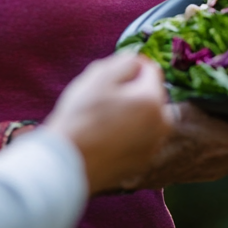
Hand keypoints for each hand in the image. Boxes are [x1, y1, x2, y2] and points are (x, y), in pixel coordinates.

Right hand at [43, 52, 171, 194]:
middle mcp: (162, 124)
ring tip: (104, 121)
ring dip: (133, 113)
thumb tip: (139, 62)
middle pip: (151, 95)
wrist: (65, 165)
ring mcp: (154, 145)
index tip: (109, 79)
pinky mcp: (143, 162)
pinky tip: (106, 138)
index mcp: (153, 100)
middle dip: (134, 92)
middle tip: (104, 101)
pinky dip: (129, 134)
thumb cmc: (80, 118)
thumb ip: (126, 61)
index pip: (151, 70)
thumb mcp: (99, 77)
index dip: (130, 69)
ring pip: (147, 117)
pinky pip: (140, 138)